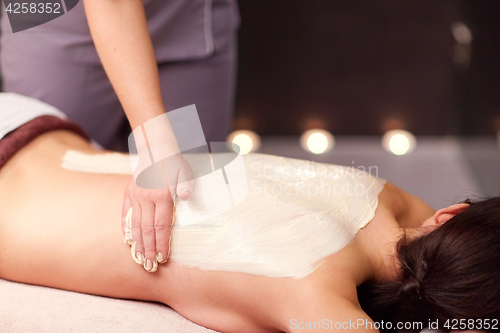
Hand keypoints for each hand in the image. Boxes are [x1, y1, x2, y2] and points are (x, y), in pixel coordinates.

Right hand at [121, 154, 193, 271]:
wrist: (156, 149)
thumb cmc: (175, 164)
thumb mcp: (186, 172)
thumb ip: (186, 185)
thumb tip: (186, 196)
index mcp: (161, 195)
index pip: (161, 226)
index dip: (162, 243)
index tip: (162, 258)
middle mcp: (146, 198)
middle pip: (147, 229)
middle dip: (149, 249)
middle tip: (150, 266)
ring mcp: (135, 196)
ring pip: (135, 225)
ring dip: (138, 244)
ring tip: (139, 259)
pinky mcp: (128, 193)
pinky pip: (125, 214)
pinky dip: (126, 229)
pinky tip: (128, 241)